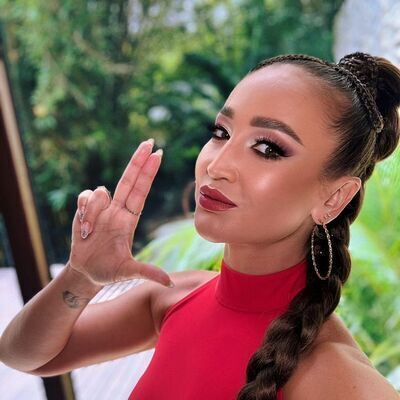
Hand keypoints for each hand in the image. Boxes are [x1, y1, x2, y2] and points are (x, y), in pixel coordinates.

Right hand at [68, 139, 173, 287]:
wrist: (86, 273)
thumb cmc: (108, 271)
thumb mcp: (128, 271)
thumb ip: (147, 273)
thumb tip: (170, 283)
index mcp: (129, 219)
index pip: (141, 191)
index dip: (149, 173)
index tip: (159, 155)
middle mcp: (118, 210)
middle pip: (129, 180)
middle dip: (138, 161)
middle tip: (149, 142)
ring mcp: (101, 209)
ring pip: (101, 191)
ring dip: (94, 209)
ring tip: (91, 232)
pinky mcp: (85, 211)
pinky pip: (85, 196)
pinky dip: (84, 210)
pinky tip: (84, 228)